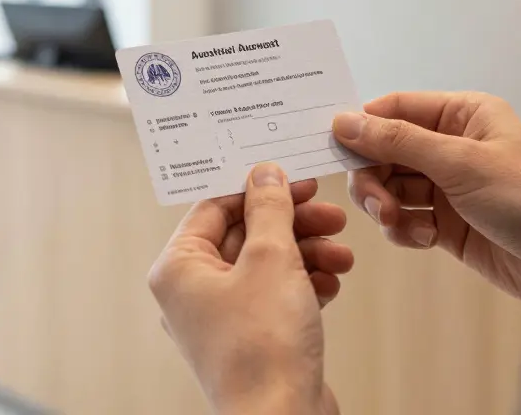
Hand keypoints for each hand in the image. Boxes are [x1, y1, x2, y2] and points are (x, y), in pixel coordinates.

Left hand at [149, 164, 350, 414]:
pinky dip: (304, 285)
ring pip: (266, 266)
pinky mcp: (251, 340)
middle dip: (293, 224)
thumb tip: (264, 174)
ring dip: (307, 254)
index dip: (258, 189)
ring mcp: (221, 319)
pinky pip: (276, 297)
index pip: (214, 207)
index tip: (296, 179)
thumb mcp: (271, 258)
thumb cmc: (263, 347)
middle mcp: (193, 293)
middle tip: (331, 215)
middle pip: (245, 235)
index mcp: (178, 268)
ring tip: (341, 257)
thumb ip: (270, 209)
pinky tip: (332, 284)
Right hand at [333, 92, 520, 316]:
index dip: (362, 126)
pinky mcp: (449, 224)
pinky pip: (405, 219)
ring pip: (391, 188)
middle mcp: (454, 146)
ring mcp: (450, 186)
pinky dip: (405, 230)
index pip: (395, 108)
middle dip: (373, 177)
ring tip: (402, 225)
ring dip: (387, 208)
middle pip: (385, 151)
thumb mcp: (463, 164)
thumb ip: (399, 141)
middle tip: (378, 204)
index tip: (332, 146)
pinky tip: (425, 239)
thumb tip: (346, 121)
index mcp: (464, 114)